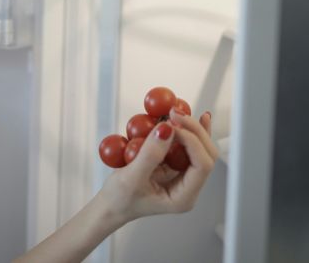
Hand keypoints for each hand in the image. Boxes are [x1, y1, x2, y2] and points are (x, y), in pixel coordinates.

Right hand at [98, 109, 217, 223]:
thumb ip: (150, 154)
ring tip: (176, 110)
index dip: (191, 141)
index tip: (172, 125)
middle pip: (205, 153)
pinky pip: (182, 145)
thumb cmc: (120, 200)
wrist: (111, 205)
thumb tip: (166, 129)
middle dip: (193, 130)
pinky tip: (178, 117)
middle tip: (176, 113)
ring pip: (197, 147)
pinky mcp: (172, 164)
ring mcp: (181, 174)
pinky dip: (179, 129)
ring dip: (189, 126)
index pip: (202, 165)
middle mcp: (187, 185)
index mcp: (183, 196)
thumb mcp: (132, 177)